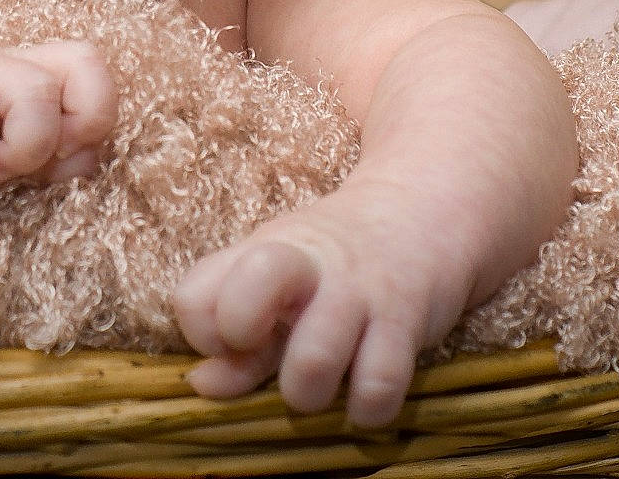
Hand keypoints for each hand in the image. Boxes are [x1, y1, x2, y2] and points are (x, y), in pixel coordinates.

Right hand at [0, 16, 115, 188]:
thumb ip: (39, 156)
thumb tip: (84, 161)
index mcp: (33, 72)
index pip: (98, 70)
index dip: (95, 122)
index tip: (53, 160)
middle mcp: (10, 62)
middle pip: (89, 64)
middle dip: (77, 128)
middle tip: (29, 158)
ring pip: (38, 95)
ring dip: (21, 150)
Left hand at [172, 180, 477, 429]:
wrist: (425, 208)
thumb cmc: (337, 260)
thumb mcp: (280, 282)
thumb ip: (237, 338)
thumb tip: (202, 383)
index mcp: (262, 253)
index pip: (194, 299)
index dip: (205, 334)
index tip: (241, 337)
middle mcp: (306, 267)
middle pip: (242, 310)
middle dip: (246, 350)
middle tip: (273, 354)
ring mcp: (357, 290)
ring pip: (312, 364)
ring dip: (310, 395)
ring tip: (325, 385)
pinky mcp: (407, 317)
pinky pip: (379, 386)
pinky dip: (368, 408)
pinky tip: (368, 396)